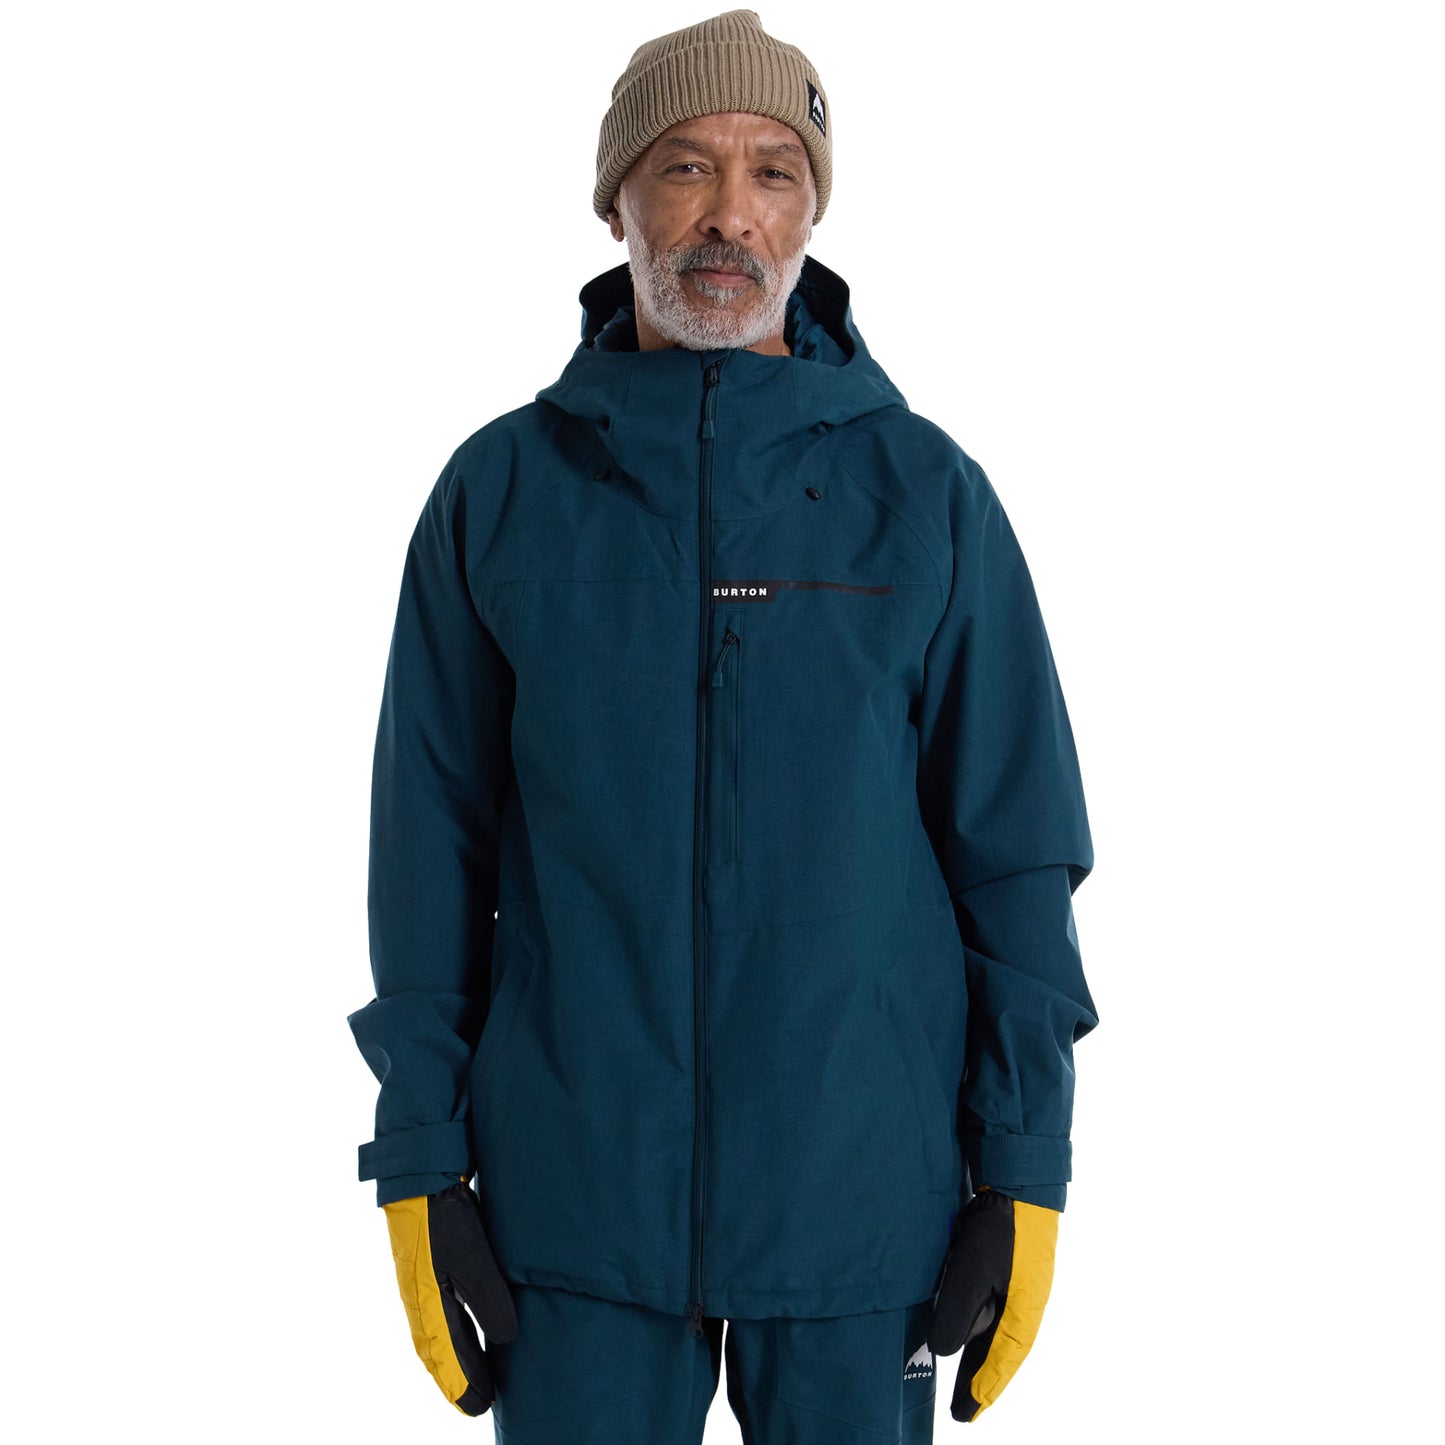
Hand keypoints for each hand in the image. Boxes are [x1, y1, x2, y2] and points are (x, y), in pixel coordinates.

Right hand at [381, 1178, 518, 1414]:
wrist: (421, 1179)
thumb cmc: (443, 1219)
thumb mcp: (471, 1257)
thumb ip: (487, 1298)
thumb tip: (506, 1338)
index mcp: (427, 1305)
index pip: (447, 1357)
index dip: (463, 1383)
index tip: (480, 1407)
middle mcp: (421, 1301)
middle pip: (439, 1352)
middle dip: (458, 1379)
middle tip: (478, 1404)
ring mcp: (423, 1285)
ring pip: (438, 1334)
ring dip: (454, 1359)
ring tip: (472, 1378)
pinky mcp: (430, 1268)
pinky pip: (439, 1314)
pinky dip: (451, 1333)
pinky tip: (464, 1331)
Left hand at [927, 1186, 1058, 1421]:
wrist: (1019, 1182)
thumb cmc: (999, 1229)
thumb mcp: (971, 1272)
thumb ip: (958, 1315)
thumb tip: (944, 1352)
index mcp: (1023, 1311)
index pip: (1000, 1361)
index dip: (983, 1387)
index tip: (966, 1414)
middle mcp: (1024, 1303)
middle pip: (1000, 1351)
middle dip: (981, 1380)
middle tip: (964, 1411)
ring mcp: (1018, 1285)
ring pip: (997, 1331)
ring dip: (980, 1356)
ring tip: (965, 1381)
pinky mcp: (1008, 1267)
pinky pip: (994, 1310)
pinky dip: (981, 1329)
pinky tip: (970, 1330)